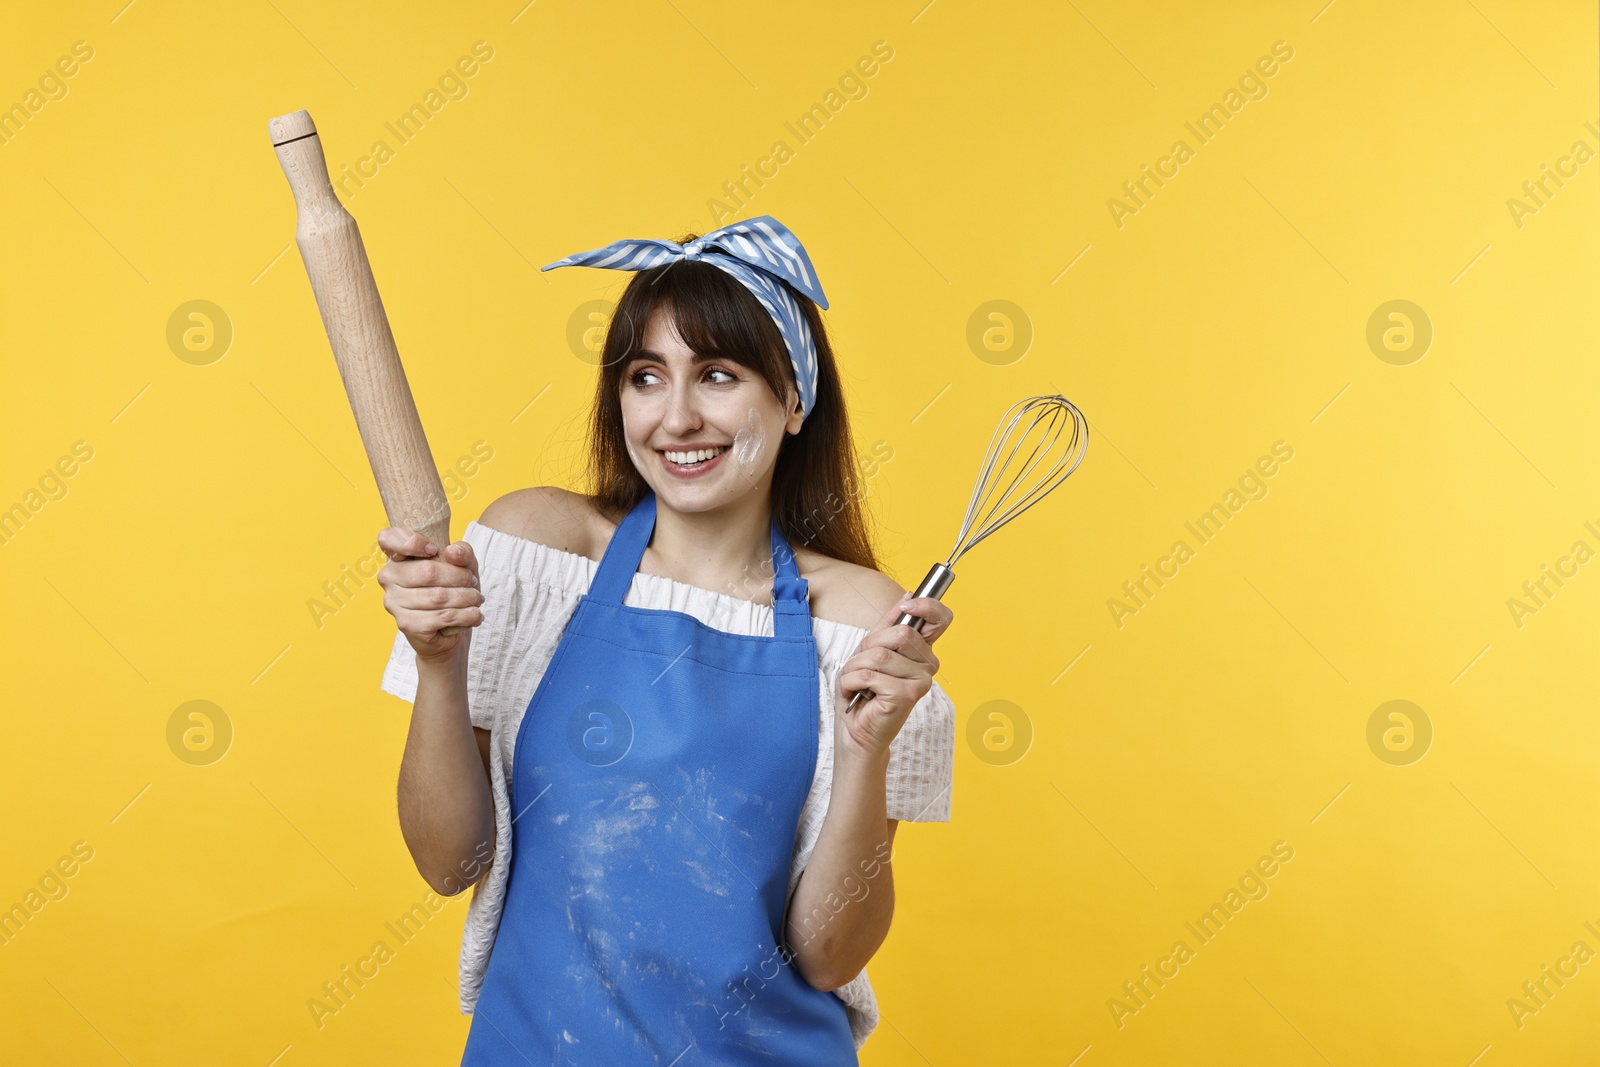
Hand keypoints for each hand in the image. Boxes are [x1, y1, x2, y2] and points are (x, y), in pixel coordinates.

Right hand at [376, 527, 483, 662]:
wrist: (449, 629)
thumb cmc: (452, 589)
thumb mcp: (464, 565)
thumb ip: (462, 552)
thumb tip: (452, 552)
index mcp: (396, 557)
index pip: (387, 538)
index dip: (411, 541)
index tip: (434, 549)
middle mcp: (389, 578)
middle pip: (427, 571)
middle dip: (459, 577)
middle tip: (473, 582)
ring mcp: (394, 602)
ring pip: (437, 596)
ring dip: (466, 598)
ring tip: (476, 599)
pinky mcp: (406, 624)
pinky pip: (441, 617)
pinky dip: (465, 615)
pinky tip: (474, 614)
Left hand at [835, 594, 952, 760]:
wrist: (856, 732)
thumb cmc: (863, 692)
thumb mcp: (871, 651)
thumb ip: (889, 625)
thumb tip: (907, 596)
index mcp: (923, 652)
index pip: (941, 619)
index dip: (927, 606)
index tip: (907, 606)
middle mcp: (928, 666)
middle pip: (900, 633)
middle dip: (868, 647)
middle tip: (861, 666)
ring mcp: (921, 681)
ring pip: (879, 654)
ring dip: (855, 667)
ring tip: (855, 682)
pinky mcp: (907, 695)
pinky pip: (869, 674)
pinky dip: (851, 681)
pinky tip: (855, 693)